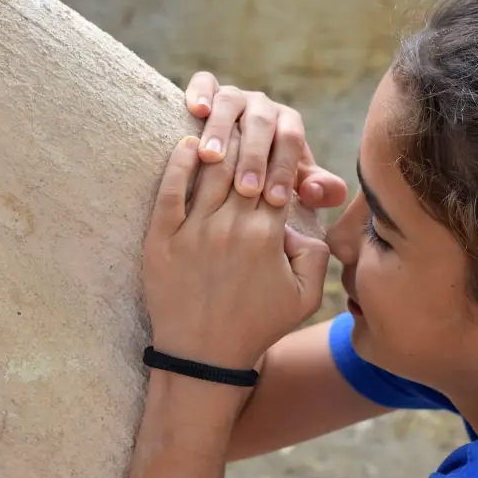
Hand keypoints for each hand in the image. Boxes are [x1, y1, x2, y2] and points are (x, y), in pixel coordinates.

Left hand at [143, 130, 330, 370]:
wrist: (204, 358)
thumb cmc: (258, 327)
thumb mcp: (305, 297)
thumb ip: (316, 255)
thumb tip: (304, 223)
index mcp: (267, 237)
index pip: (277, 176)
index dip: (280, 155)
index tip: (280, 141)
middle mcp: (231, 228)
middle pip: (242, 164)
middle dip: (249, 139)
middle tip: (249, 119)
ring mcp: (193, 233)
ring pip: (208, 171)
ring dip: (216, 142)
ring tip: (220, 124)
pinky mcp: (161, 241)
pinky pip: (169, 191)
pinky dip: (178, 163)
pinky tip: (186, 146)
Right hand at [185, 72, 348, 209]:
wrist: (230, 165)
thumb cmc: (265, 181)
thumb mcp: (293, 189)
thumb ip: (319, 191)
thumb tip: (314, 191)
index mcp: (287, 124)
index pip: (291, 140)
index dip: (284, 169)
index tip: (274, 200)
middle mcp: (263, 106)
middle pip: (262, 121)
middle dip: (254, 157)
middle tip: (247, 189)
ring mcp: (235, 96)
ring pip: (231, 102)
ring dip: (221, 130)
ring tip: (212, 158)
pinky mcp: (207, 90)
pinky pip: (205, 82)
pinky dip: (201, 92)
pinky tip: (197, 112)